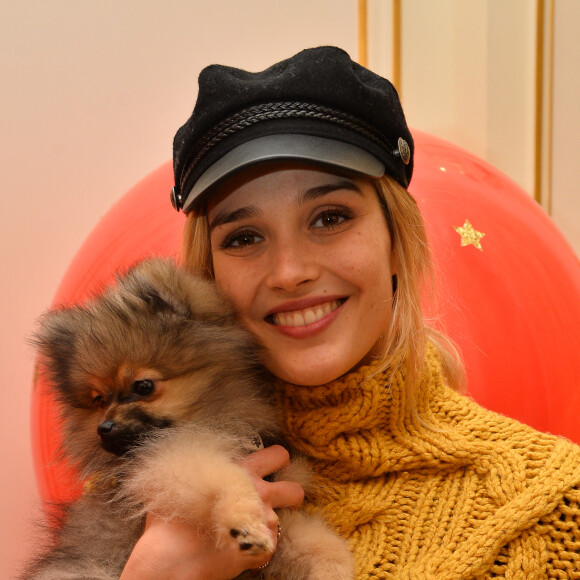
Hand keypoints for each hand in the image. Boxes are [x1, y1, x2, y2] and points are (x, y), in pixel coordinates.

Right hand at [120, 445, 303, 579]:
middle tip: (273, 499)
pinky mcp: (262, 549)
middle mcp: (258, 494)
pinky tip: (239, 549)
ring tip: (249, 529)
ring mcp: (262, 522)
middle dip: (288, 493)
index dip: (276, 460)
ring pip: (284, 522)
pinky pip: (269, 547)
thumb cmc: (173, 515)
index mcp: (242, 471)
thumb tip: (195, 458)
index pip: (277, 454)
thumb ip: (200, 467)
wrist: (169, 555)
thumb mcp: (183, 477)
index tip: (269, 467)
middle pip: (294, 489)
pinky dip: (257, 549)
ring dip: (268, 523)